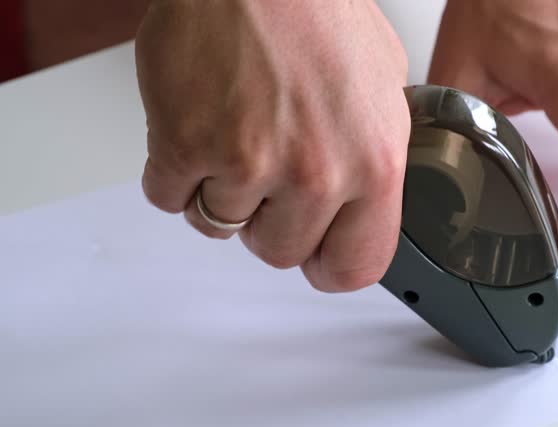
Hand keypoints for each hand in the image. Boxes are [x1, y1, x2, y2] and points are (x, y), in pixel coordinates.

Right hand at [136, 0, 410, 291]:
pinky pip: (169, 197)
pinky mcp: (183, 145)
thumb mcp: (384, 85)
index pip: (355, 266)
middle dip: (270, 220)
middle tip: (269, 171)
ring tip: (235, 133)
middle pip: (280, 252)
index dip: (330, 264)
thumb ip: (376, 153)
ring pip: (220, 226)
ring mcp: (247, 163)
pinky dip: (176, 171)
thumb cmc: (315, 9)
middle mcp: (316, 171)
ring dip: (222, 191)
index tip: (317, 252)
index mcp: (375, 162)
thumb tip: (366, 199)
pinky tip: (198, 126)